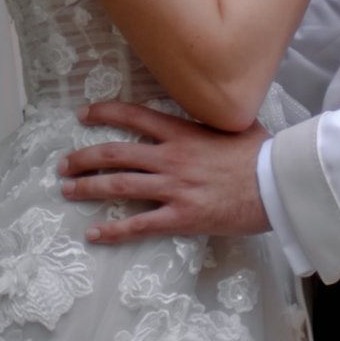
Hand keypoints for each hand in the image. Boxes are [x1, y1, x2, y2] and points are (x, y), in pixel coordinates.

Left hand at [58, 101, 271, 242]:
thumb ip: (213, 119)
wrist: (276, 184)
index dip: (105, 113)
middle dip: (84, 158)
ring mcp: (174, 187)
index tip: (83, 115)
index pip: (134, 116)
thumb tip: (211, 107)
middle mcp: (171, 157)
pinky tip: (94, 233)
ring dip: (88, 188)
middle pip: (115, 154)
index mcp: (182, 132)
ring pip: (119, 186)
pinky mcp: (181, 216)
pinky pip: (139, 224)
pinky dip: (113, 230)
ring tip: (67, 191)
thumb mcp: (234, 125)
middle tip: (63, 165)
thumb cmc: (262, 154)